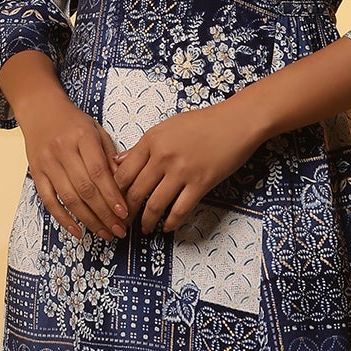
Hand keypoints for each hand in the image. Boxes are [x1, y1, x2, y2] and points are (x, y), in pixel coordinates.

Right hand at [18, 90, 128, 241]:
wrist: (39, 108)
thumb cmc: (73, 121)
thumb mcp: (96, 130)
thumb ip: (110, 155)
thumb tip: (123, 184)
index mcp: (82, 137)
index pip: (99, 172)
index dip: (112, 195)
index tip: (124, 213)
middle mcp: (62, 150)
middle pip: (85, 189)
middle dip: (104, 214)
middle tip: (119, 230)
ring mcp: (47, 163)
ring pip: (68, 198)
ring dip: (88, 220)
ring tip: (104, 234)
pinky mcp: (35, 172)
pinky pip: (49, 201)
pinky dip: (63, 219)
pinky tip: (78, 231)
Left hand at [114, 98, 265, 234]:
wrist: (237, 121)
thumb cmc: (204, 122)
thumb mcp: (167, 127)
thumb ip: (143, 145)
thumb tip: (119, 161)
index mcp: (152, 140)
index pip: (123, 173)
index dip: (113, 193)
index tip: (112, 203)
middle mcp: (163, 156)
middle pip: (135, 192)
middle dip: (126, 212)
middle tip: (123, 222)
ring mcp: (182, 171)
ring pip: (155, 204)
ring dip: (147, 221)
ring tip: (144, 229)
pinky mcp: (201, 183)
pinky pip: (180, 209)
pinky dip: (171, 222)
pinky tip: (167, 227)